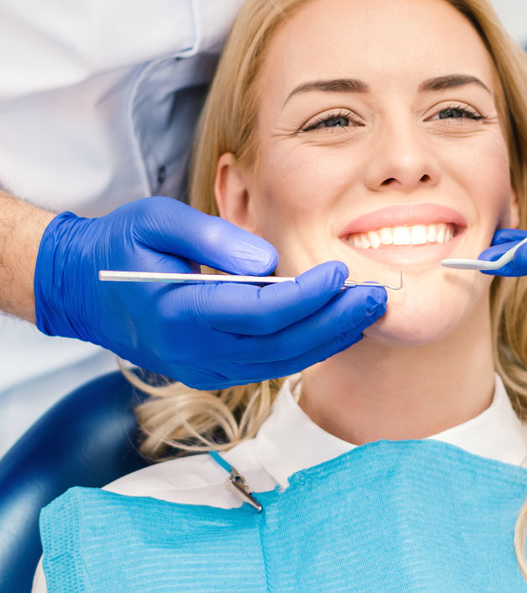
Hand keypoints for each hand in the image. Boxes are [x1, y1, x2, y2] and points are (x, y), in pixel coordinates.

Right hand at [33, 197, 385, 388]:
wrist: (85, 290)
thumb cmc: (123, 244)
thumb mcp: (157, 220)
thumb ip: (212, 236)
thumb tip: (270, 262)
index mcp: (180, 314)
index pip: (259, 312)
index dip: (307, 296)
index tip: (341, 271)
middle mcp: (195, 352)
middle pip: (281, 343)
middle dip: (335, 320)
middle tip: (376, 296)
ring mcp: (205, 369)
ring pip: (282, 361)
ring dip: (331, 337)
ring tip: (369, 310)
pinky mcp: (214, 372)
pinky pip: (272, 365)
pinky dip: (309, 348)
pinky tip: (339, 327)